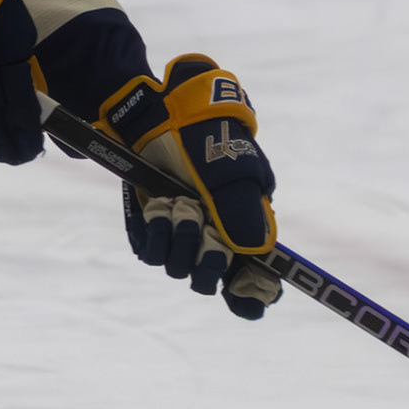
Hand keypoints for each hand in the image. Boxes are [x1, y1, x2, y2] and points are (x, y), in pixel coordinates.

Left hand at [97, 55, 280, 316]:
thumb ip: (246, 218)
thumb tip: (256, 256)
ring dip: (178, 239)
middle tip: (203, 228)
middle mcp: (215, 236)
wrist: (164, 116)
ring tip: (177, 203)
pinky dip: (155, 234)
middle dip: (208, 259)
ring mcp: (183, 233)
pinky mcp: (153, 228)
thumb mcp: (235, 176)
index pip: (255, 278)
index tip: (244, 290)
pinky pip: (152, 253)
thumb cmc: (208, 142)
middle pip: (212, 279)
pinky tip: (159, 207)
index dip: (251, 292)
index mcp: (246, 227)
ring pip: (180, 268)